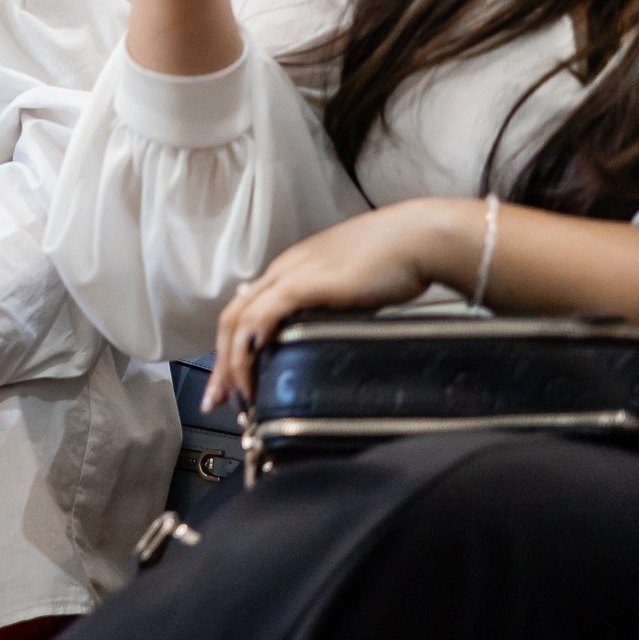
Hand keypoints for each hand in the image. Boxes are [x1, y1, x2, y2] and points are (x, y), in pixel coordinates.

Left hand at [205, 199, 476, 407]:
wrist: (420, 238)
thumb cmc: (396, 262)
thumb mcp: (352, 291)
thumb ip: (330, 308)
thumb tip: (319, 336)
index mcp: (290, 270)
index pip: (245, 311)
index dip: (233, 348)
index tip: (233, 384)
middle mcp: (282, 270)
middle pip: (233, 319)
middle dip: (222, 364)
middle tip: (218, 401)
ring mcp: (290, 275)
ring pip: (239, 320)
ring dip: (231, 363)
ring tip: (238, 398)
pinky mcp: (305, 283)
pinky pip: (261, 317)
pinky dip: (250, 348)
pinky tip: (252, 374)